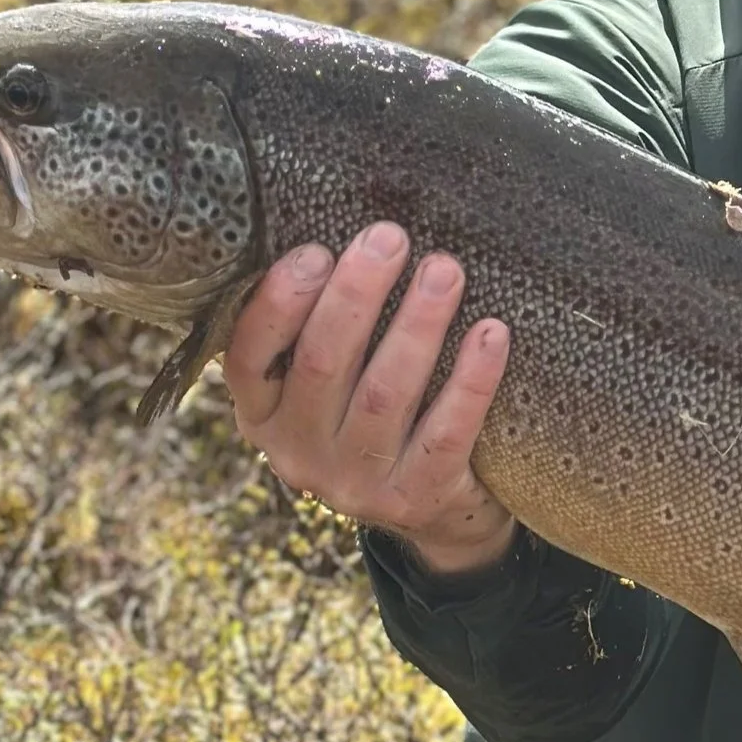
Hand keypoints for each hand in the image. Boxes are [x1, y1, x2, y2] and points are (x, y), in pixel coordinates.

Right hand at [224, 223, 516, 574]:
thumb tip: (356, 231)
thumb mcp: (327, 382)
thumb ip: (322, 325)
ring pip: (386, 394)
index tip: (315, 251)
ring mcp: (356, 483)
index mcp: (264, 413)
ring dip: (417, 325)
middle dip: (357, 295)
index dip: (278, 305)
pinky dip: (471, 379)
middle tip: (391, 237)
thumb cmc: (374, 413)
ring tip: (445, 269)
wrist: (432, 510)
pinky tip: (491, 333)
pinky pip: (446, 432)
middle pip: (322, 365)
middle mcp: (299, 453)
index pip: (250, 358)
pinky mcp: (416, 498)